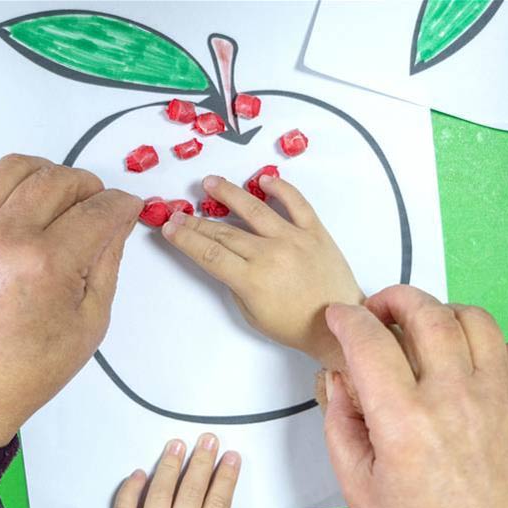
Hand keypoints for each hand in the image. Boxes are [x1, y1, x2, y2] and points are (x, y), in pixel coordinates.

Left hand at [0, 154, 141, 446]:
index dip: (120, 204)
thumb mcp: (92, 318)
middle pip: (58, 179)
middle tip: (93, 205)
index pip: (97, 209)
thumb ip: (109, 259)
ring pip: (14, 167)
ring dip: (44, 175)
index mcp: (48, 264)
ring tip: (54, 198)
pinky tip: (11, 208)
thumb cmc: (34, 363)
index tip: (126, 206)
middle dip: (86, 185)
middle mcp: (6, 238)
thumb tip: (119, 216)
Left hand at [107, 434, 263, 507]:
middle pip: (191, 490)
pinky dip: (129, 488)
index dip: (226, 477)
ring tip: (177, 444)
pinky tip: (139, 472)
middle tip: (208, 439)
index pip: (217, 503)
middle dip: (202, 461)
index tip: (232, 456)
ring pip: (159, 492)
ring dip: (169, 465)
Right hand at [162, 174, 362, 367]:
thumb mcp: (253, 315)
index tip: (170, 228)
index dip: (185, 239)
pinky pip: (297, 203)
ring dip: (229, 194)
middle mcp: (271, 254)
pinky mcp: (316, 231)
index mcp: (252, 280)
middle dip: (196, 222)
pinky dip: (281, 189)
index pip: (209, 253)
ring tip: (211, 183)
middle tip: (179, 213)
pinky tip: (264, 180)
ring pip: (255, 209)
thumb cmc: (295, 326)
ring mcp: (294, 239)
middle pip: (224, 232)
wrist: (338, 323)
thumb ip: (235, 285)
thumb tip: (223, 259)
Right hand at [323, 286, 507, 507]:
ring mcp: (499, 397)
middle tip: (380, 310)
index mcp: (403, 421)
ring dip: (442, 313)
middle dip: (395, 298)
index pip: (368, 340)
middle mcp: (454, 397)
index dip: (347, 317)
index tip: (340, 315)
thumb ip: (340, 426)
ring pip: (473, 318)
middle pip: (426, 312)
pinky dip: (484, 343)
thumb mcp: (359, 490)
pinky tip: (468, 362)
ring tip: (426, 329)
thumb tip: (338, 379)